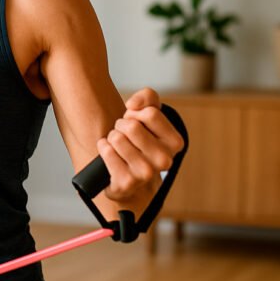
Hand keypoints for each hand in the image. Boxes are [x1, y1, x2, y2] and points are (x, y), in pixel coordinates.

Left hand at [97, 87, 184, 205]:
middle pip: (132, 126)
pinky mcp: (127, 182)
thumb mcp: (148, 114)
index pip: (150, 113)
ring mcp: (146, 174)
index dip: (136, 114)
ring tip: (119, 146)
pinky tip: (111, 156)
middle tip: (125, 135)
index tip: (136, 123)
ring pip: (117, 138)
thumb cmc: (139, 138)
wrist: (127, 174)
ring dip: (112, 137)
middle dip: (121, 125)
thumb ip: (148, 98)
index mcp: (176, 143)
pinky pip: (107, 151)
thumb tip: (132, 105)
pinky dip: (103, 148)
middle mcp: (165, 160)